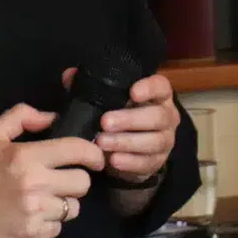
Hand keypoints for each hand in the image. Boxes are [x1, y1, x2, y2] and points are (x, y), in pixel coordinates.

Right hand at [0, 105, 101, 237]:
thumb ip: (21, 117)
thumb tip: (53, 117)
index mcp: (26, 158)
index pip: (78, 151)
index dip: (93, 154)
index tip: (94, 159)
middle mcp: (34, 185)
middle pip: (83, 183)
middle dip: (75, 181)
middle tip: (60, 181)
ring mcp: (33, 213)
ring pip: (73, 208)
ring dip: (62, 204)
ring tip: (43, 199)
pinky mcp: (31, 235)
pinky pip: (57, 228)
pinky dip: (48, 223)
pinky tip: (32, 216)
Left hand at [62, 69, 179, 182]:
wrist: (125, 152)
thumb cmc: (115, 119)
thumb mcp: (102, 102)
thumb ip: (88, 87)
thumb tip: (70, 75)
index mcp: (156, 97)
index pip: (161, 86)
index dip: (149, 88)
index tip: (133, 93)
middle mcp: (167, 117)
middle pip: (158, 116)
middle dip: (131, 119)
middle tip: (105, 122)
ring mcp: (165, 140)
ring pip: (154, 141)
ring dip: (127, 142)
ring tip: (102, 143)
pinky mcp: (158, 161)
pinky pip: (148, 162)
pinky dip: (130, 162)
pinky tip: (113, 160)